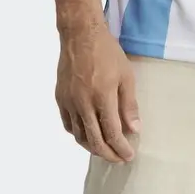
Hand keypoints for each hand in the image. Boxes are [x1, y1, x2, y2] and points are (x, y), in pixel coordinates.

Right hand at [55, 20, 140, 162]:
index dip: (121, 148)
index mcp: (102, 97)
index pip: (112, 133)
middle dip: (108, 154)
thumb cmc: (107, 52)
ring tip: (104, 150)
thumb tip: (134, 129)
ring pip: (79, 136)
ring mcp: (69, 102)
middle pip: (94, 141)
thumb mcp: (126, 75)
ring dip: (92, 147)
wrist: (80, 34)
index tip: (129, 156)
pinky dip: (78, 134)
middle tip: (118, 159)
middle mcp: (83, 104)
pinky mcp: (60, 98)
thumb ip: (129, 104)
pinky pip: (68, 124)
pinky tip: (87, 134)